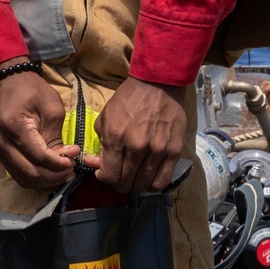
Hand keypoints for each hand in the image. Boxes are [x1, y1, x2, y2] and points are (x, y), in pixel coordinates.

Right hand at [0, 61, 78, 190]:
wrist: (7, 82)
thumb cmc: (31, 90)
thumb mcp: (51, 108)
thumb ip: (56, 137)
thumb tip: (64, 160)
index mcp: (13, 125)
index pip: (38, 156)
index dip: (59, 163)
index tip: (74, 158)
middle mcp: (0, 140)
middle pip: (29, 172)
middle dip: (53, 176)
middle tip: (70, 170)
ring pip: (22, 177)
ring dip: (44, 181)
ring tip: (62, 174)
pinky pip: (16, 173)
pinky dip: (34, 177)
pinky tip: (49, 173)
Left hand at [87, 77, 186, 194]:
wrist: (158, 83)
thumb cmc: (128, 99)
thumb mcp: (105, 117)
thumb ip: (100, 144)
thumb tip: (95, 164)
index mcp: (116, 137)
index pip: (109, 175)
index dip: (104, 179)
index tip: (105, 173)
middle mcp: (137, 147)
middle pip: (126, 183)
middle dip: (119, 184)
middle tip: (120, 175)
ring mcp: (157, 150)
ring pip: (144, 185)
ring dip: (136, 185)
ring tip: (135, 177)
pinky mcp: (174, 151)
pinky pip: (163, 180)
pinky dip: (154, 184)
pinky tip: (149, 177)